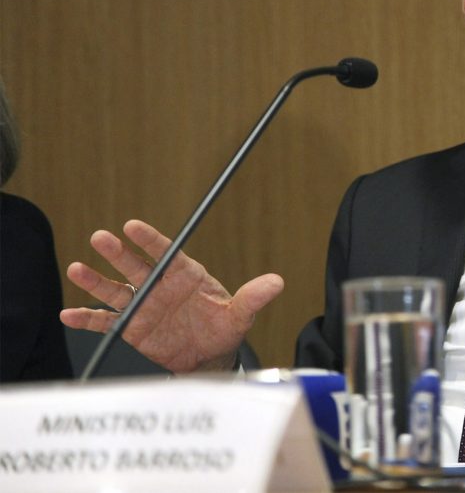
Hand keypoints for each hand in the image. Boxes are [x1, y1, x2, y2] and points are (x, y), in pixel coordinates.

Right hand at [60, 219, 283, 373]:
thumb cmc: (224, 328)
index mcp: (185, 275)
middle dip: (118, 253)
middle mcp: (160, 286)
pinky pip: (106, 321)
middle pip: (136, 266)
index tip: (132, 226)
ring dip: (96, 281)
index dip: (149, 239)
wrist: (209, 356)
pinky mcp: (132, 327)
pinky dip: (88, 318)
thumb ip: (253, 298)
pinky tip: (69, 314)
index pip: (166, 253)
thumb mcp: (241, 314)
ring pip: (116, 290)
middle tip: (100, 238)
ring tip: (77, 269)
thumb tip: (277, 282)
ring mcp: (143, 305)